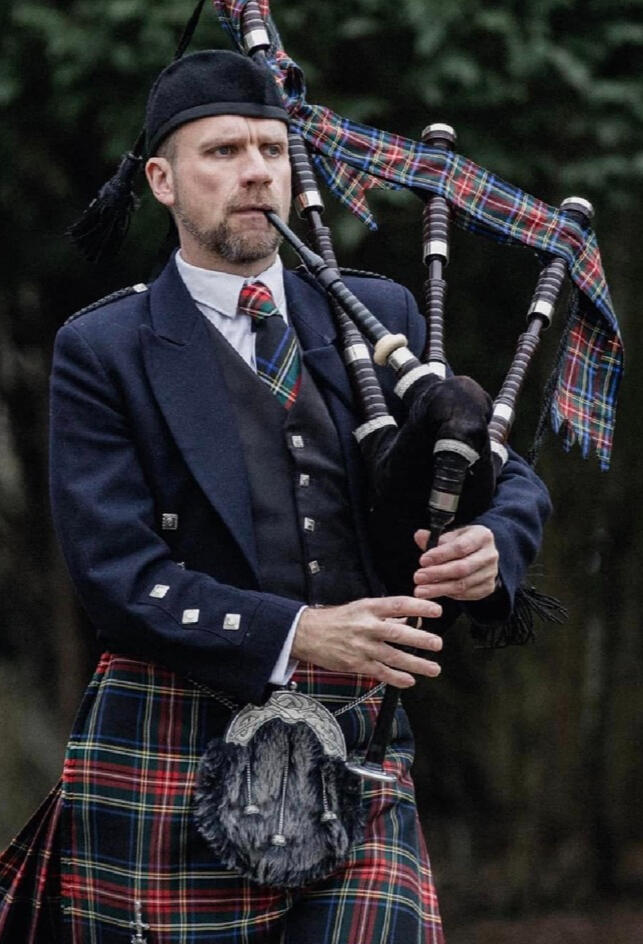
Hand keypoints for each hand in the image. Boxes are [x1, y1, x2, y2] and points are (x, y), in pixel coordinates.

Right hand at [292, 596, 442, 688]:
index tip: (437, 611)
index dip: (419, 607)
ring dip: (416, 664)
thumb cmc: (337, 619)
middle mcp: (367, 626)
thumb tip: (411, 621)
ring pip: (393, 656)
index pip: (398, 605)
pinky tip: (409, 681)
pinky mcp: (356, 663)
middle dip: (420, 640)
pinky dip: (396, 678)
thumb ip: (386, 615)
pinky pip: (380, 672)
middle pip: (398, 633)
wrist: (307, 633)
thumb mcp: (361, 608)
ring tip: (434, 668)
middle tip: (438, 644)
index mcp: (369, 608)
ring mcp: (362, 646)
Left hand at [413, 525, 498, 601]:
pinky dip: (448, 594)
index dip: (440, 555)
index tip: (423, 561)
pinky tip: (435, 592)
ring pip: (463, 584)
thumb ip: (435, 538)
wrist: (481, 554)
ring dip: (439, 588)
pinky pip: (466, 594)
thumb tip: (419, 536)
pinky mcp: (488, 587)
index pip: (460, 547)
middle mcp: (490, 555)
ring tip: (421, 590)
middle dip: (437, 574)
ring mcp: (490, 573)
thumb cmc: (463, 542)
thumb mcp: (451, 535)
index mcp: (482, 536)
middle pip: (462, 568)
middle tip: (418, 577)